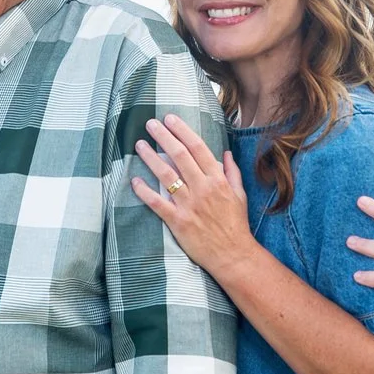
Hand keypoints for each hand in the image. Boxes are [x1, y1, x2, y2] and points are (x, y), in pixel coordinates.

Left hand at [129, 116, 254, 277]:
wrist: (233, 255)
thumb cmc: (236, 224)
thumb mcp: (239, 195)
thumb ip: (232, 172)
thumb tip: (225, 153)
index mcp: (217, 179)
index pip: (197, 147)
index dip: (182, 131)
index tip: (170, 119)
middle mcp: (202, 188)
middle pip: (179, 156)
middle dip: (163, 137)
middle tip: (151, 124)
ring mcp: (188, 204)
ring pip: (166, 175)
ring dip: (151, 157)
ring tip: (139, 144)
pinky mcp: (177, 221)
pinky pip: (157, 203)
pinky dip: (144, 191)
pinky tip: (135, 180)